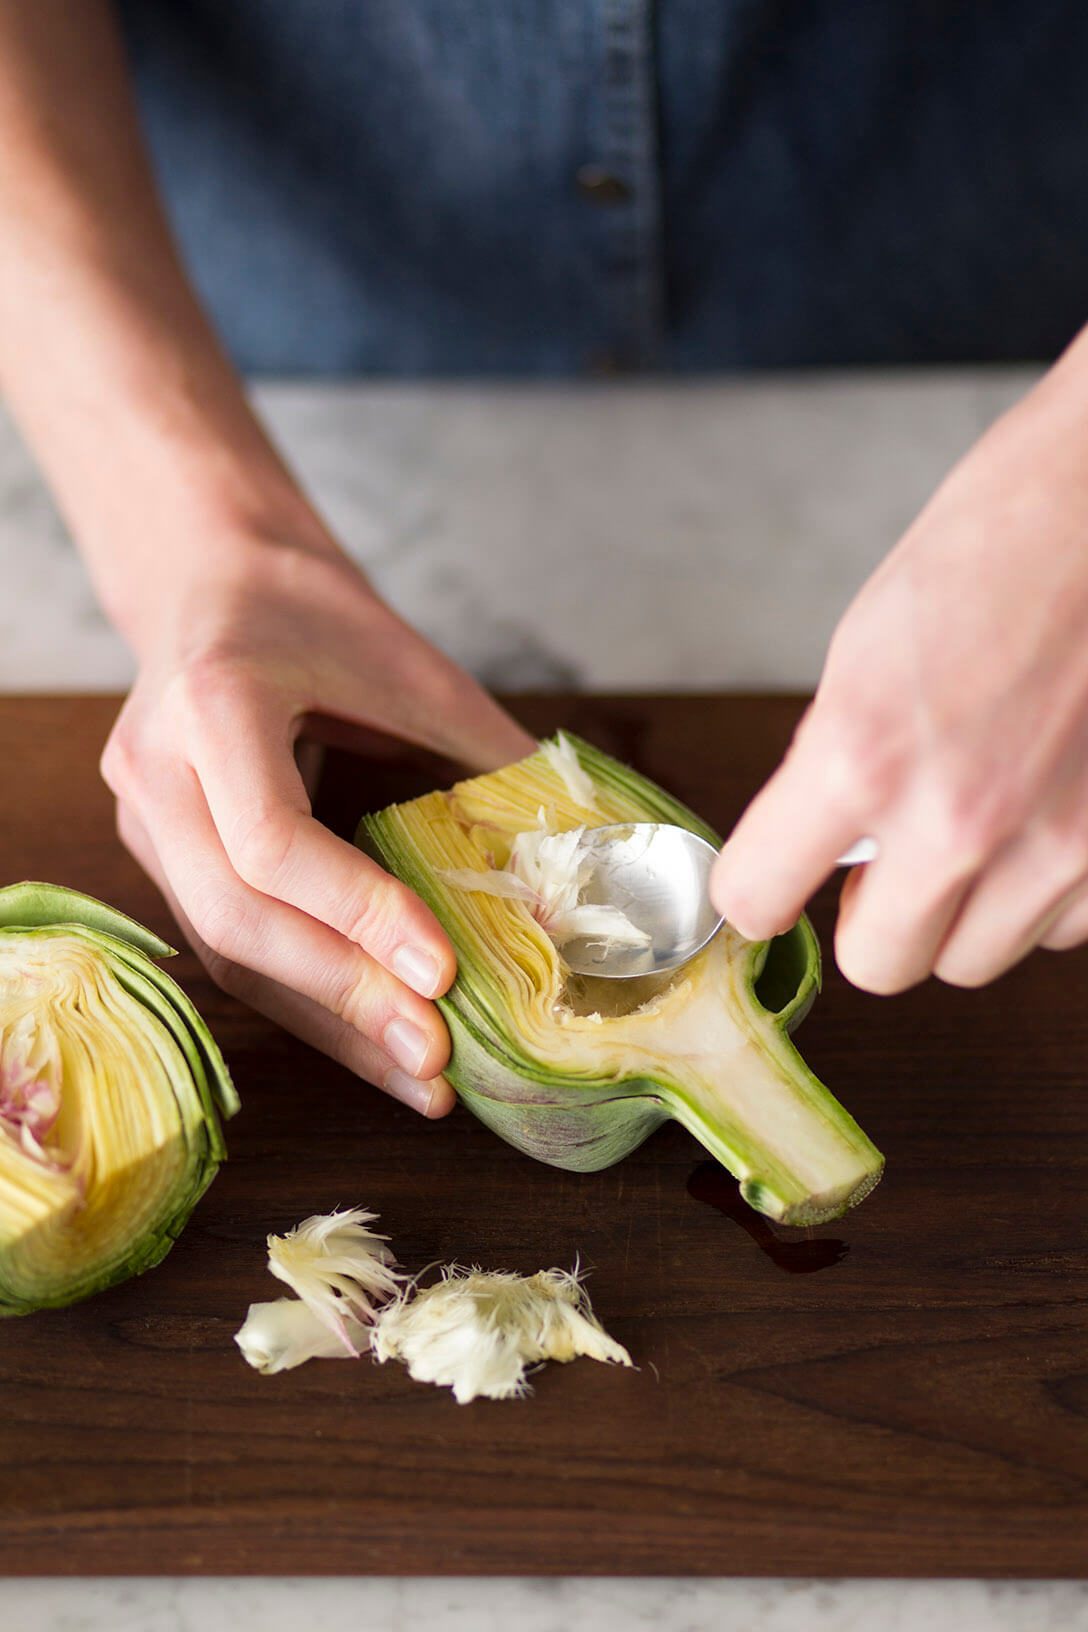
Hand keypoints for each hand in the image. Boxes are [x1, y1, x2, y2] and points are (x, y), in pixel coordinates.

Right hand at [101, 538, 535, 1111]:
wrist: (208, 582)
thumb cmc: (312, 611)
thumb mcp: (411, 665)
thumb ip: (488, 755)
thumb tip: (586, 855)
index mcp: (214, 699)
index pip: (270, 836)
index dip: (356, 911)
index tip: (442, 968)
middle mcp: (156, 767)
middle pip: (235, 915)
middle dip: (343, 995)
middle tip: (433, 1056)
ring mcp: (144, 820)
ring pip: (224, 950)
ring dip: (325, 1022)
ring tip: (416, 1077)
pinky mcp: (158, 857)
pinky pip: (227, 946)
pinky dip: (304, 999)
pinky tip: (370, 1041)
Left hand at [710, 345, 1087, 992]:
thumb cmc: (1003, 540)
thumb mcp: (868, 644)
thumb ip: (836, 763)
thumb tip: (821, 846)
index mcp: (863, 753)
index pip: (757, 898)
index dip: (756, 890)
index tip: (767, 882)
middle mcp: (959, 820)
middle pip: (880, 965)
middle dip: (869, 920)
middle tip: (883, 861)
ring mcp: (1057, 845)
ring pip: (975, 959)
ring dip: (962, 911)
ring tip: (979, 822)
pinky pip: (1062, 930)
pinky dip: (1044, 893)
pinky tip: (1046, 819)